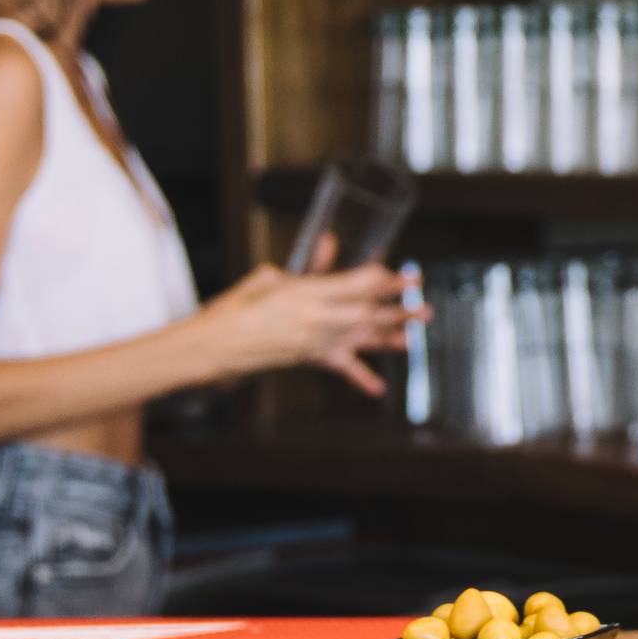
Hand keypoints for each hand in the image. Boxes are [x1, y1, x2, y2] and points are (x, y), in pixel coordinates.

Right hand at [205, 263, 414, 392]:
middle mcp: (318, 318)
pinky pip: (340, 368)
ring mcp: (316, 341)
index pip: (356, 284)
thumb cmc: (236, 309)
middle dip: (397, 305)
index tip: (402, 275)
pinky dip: (361, 378)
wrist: (215, 347)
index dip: (383, 280)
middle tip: (422, 301)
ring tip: (416, 333)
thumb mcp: (267, 278)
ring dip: (391, 334)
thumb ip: (301, 269)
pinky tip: (379, 388)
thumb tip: (325, 250)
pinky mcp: (309, 359)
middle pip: (367, 310)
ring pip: (362, 336)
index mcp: (307, 292)